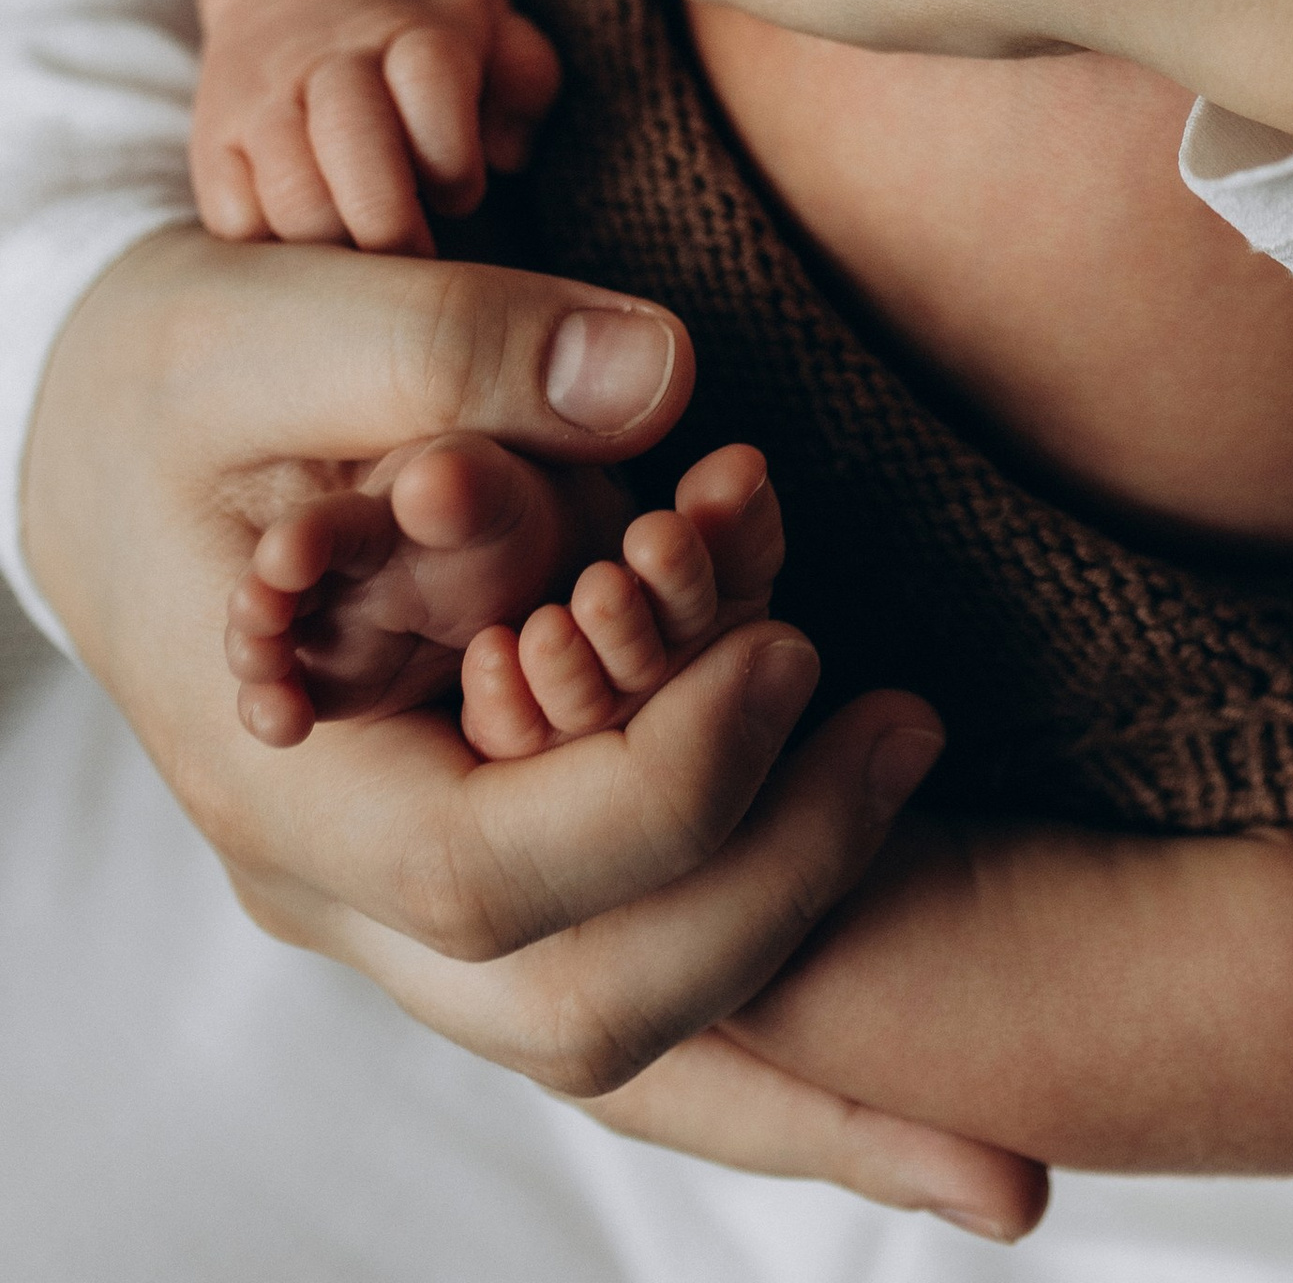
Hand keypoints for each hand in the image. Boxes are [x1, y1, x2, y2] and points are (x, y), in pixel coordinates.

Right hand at [23, 229, 1038, 1232]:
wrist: (113, 434)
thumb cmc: (176, 373)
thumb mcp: (268, 322)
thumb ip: (446, 345)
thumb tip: (659, 381)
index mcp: (285, 781)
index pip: (492, 870)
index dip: (661, 787)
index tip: (795, 653)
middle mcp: (354, 887)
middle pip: (576, 1008)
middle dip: (770, 903)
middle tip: (913, 734)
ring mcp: (423, 903)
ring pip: (621, 1055)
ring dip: (814, 1086)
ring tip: (1006, 1142)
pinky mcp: (502, 862)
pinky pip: (642, 990)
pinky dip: (784, 1068)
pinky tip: (935, 1129)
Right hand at [191, 0, 561, 256]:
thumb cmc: (426, 38)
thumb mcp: (496, 34)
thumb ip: (525, 84)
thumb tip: (506, 154)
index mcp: (413, 32)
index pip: (430, 82)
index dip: (452, 157)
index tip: (459, 196)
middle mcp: (330, 60)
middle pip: (351, 140)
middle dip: (390, 223)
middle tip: (415, 262)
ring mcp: (263, 100)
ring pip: (288, 192)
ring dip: (335, 247)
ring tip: (365, 266)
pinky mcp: (213, 141)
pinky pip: (233, 219)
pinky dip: (273, 254)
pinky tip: (310, 260)